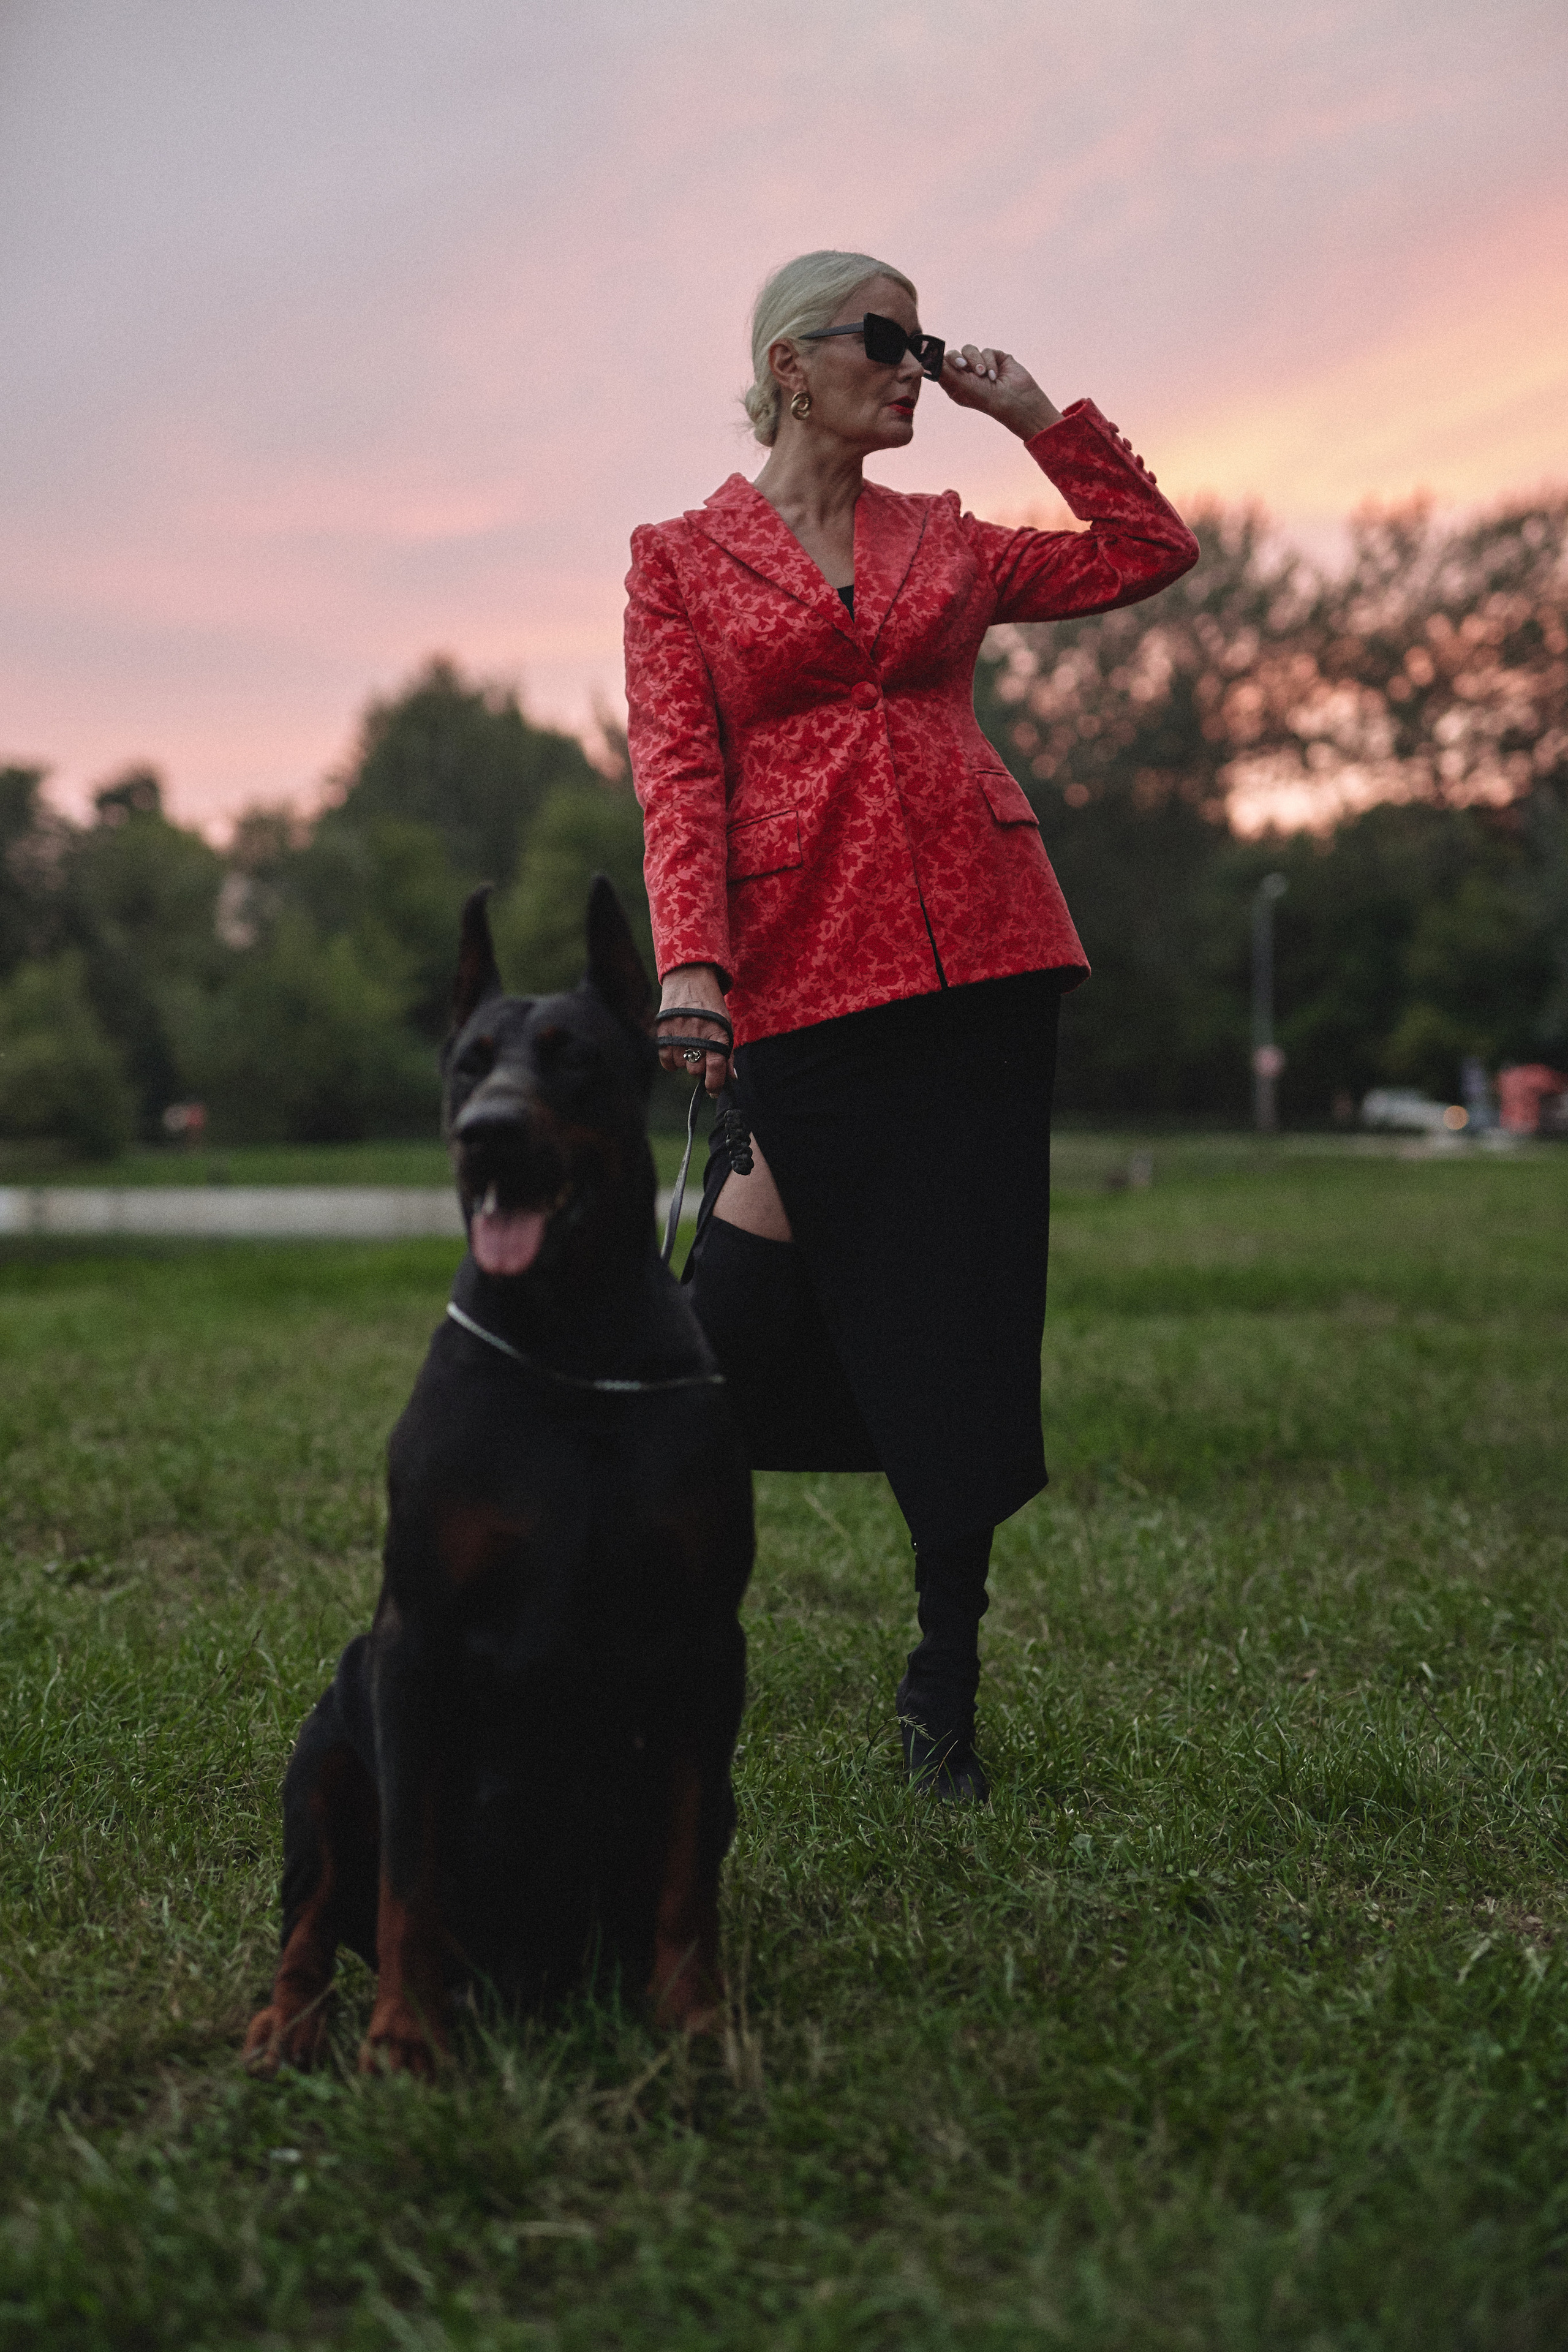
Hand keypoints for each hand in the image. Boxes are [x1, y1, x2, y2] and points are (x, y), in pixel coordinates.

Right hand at [656, 964, 733, 1096]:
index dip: (715, 1084)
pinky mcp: (663, 1032)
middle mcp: (697, 1036)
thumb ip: (727, 1053)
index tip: (713, 1091)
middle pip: (696, 1071)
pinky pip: (666, 1061)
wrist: (690, 980)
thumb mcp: (725, 1026)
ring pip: (681, 1066)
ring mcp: (678, 1034)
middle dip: (700, 1068)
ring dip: (686, 1061)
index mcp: (716, 1035)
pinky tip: (677, 1048)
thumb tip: (731, 1078)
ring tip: (690, 1043)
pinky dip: (671, 1060)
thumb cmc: (711, 1006)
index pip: (716, 1068)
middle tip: (702, 1054)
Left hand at [940, 344, 1059, 439]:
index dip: (940, 361)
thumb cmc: (986, 400)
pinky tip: (995, 375)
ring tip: (984, 376)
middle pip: (954, 354)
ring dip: (977, 362)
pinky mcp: (996, 358)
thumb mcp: (961, 387)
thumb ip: (945, 373)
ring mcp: (981, 364)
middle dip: (958, 358)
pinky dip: (990, 362)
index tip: (938, 359)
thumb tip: (929, 360)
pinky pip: (986, 350)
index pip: (942, 366)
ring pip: (969, 349)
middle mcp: (967, 373)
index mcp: (955, 383)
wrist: (1015, 400)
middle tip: (962, 365)